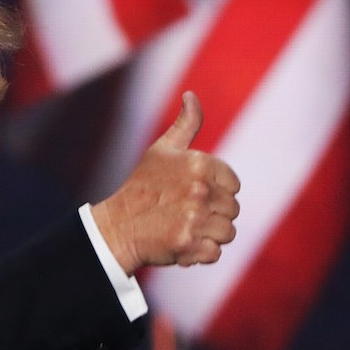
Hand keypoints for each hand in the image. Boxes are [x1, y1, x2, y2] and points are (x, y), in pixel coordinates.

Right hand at [92, 91, 239, 274]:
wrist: (116, 226)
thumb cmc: (141, 186)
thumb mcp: (162, 150)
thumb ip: (186, 123)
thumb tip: (191, 95)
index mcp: (198, 163)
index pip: (233, 184)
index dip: (215, 192)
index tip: (191, 194)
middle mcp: (198, 189)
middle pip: (232, 210)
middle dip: (212, 215)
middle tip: (183, 214)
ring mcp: (193, 217)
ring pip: (227, 232)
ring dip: (208, 235)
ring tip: (183, 228)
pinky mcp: (188, 244)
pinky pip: (215, 253)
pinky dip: (200, 254)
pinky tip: (181, 244)